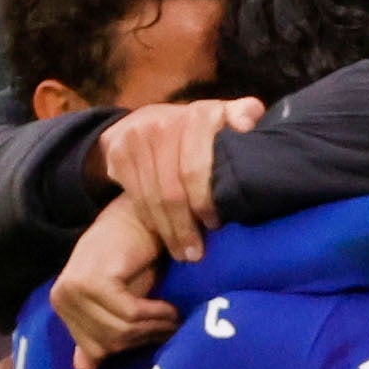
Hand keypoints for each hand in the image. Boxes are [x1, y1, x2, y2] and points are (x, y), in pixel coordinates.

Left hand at [50, 201, 176, 368]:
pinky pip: (130, 314)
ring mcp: (74, 289)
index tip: (157, 336)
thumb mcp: (115, 300)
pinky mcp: (94, 281)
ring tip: (175, 319)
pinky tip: (171, 309)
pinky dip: (156, 315)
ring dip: (154, 328)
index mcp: (61, 304)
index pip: (95, 348)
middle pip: (108, 343)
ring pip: (120, 331)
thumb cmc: (133, 257)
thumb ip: (98, 332)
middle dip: (144, 338)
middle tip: (171, 328)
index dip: (130, 346)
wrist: (142, 215)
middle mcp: (60, 297)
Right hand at [92, 97, 256, 262]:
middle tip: (197, 253)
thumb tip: (248, 125)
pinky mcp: (120, 153)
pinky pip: (136, 197)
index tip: (216, 224)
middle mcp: (166, 123)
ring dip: (169, 231)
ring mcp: (138, 137)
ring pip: (154, 198)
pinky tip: (164, 236)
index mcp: (199, 115)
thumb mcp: (222, 116)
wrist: (142, 120)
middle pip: (174, 189)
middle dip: (186, 226)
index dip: (205, 200)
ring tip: (183, 253)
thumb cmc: (195, 129)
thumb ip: (243, 115)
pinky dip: (151, 221)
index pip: (196, 168)